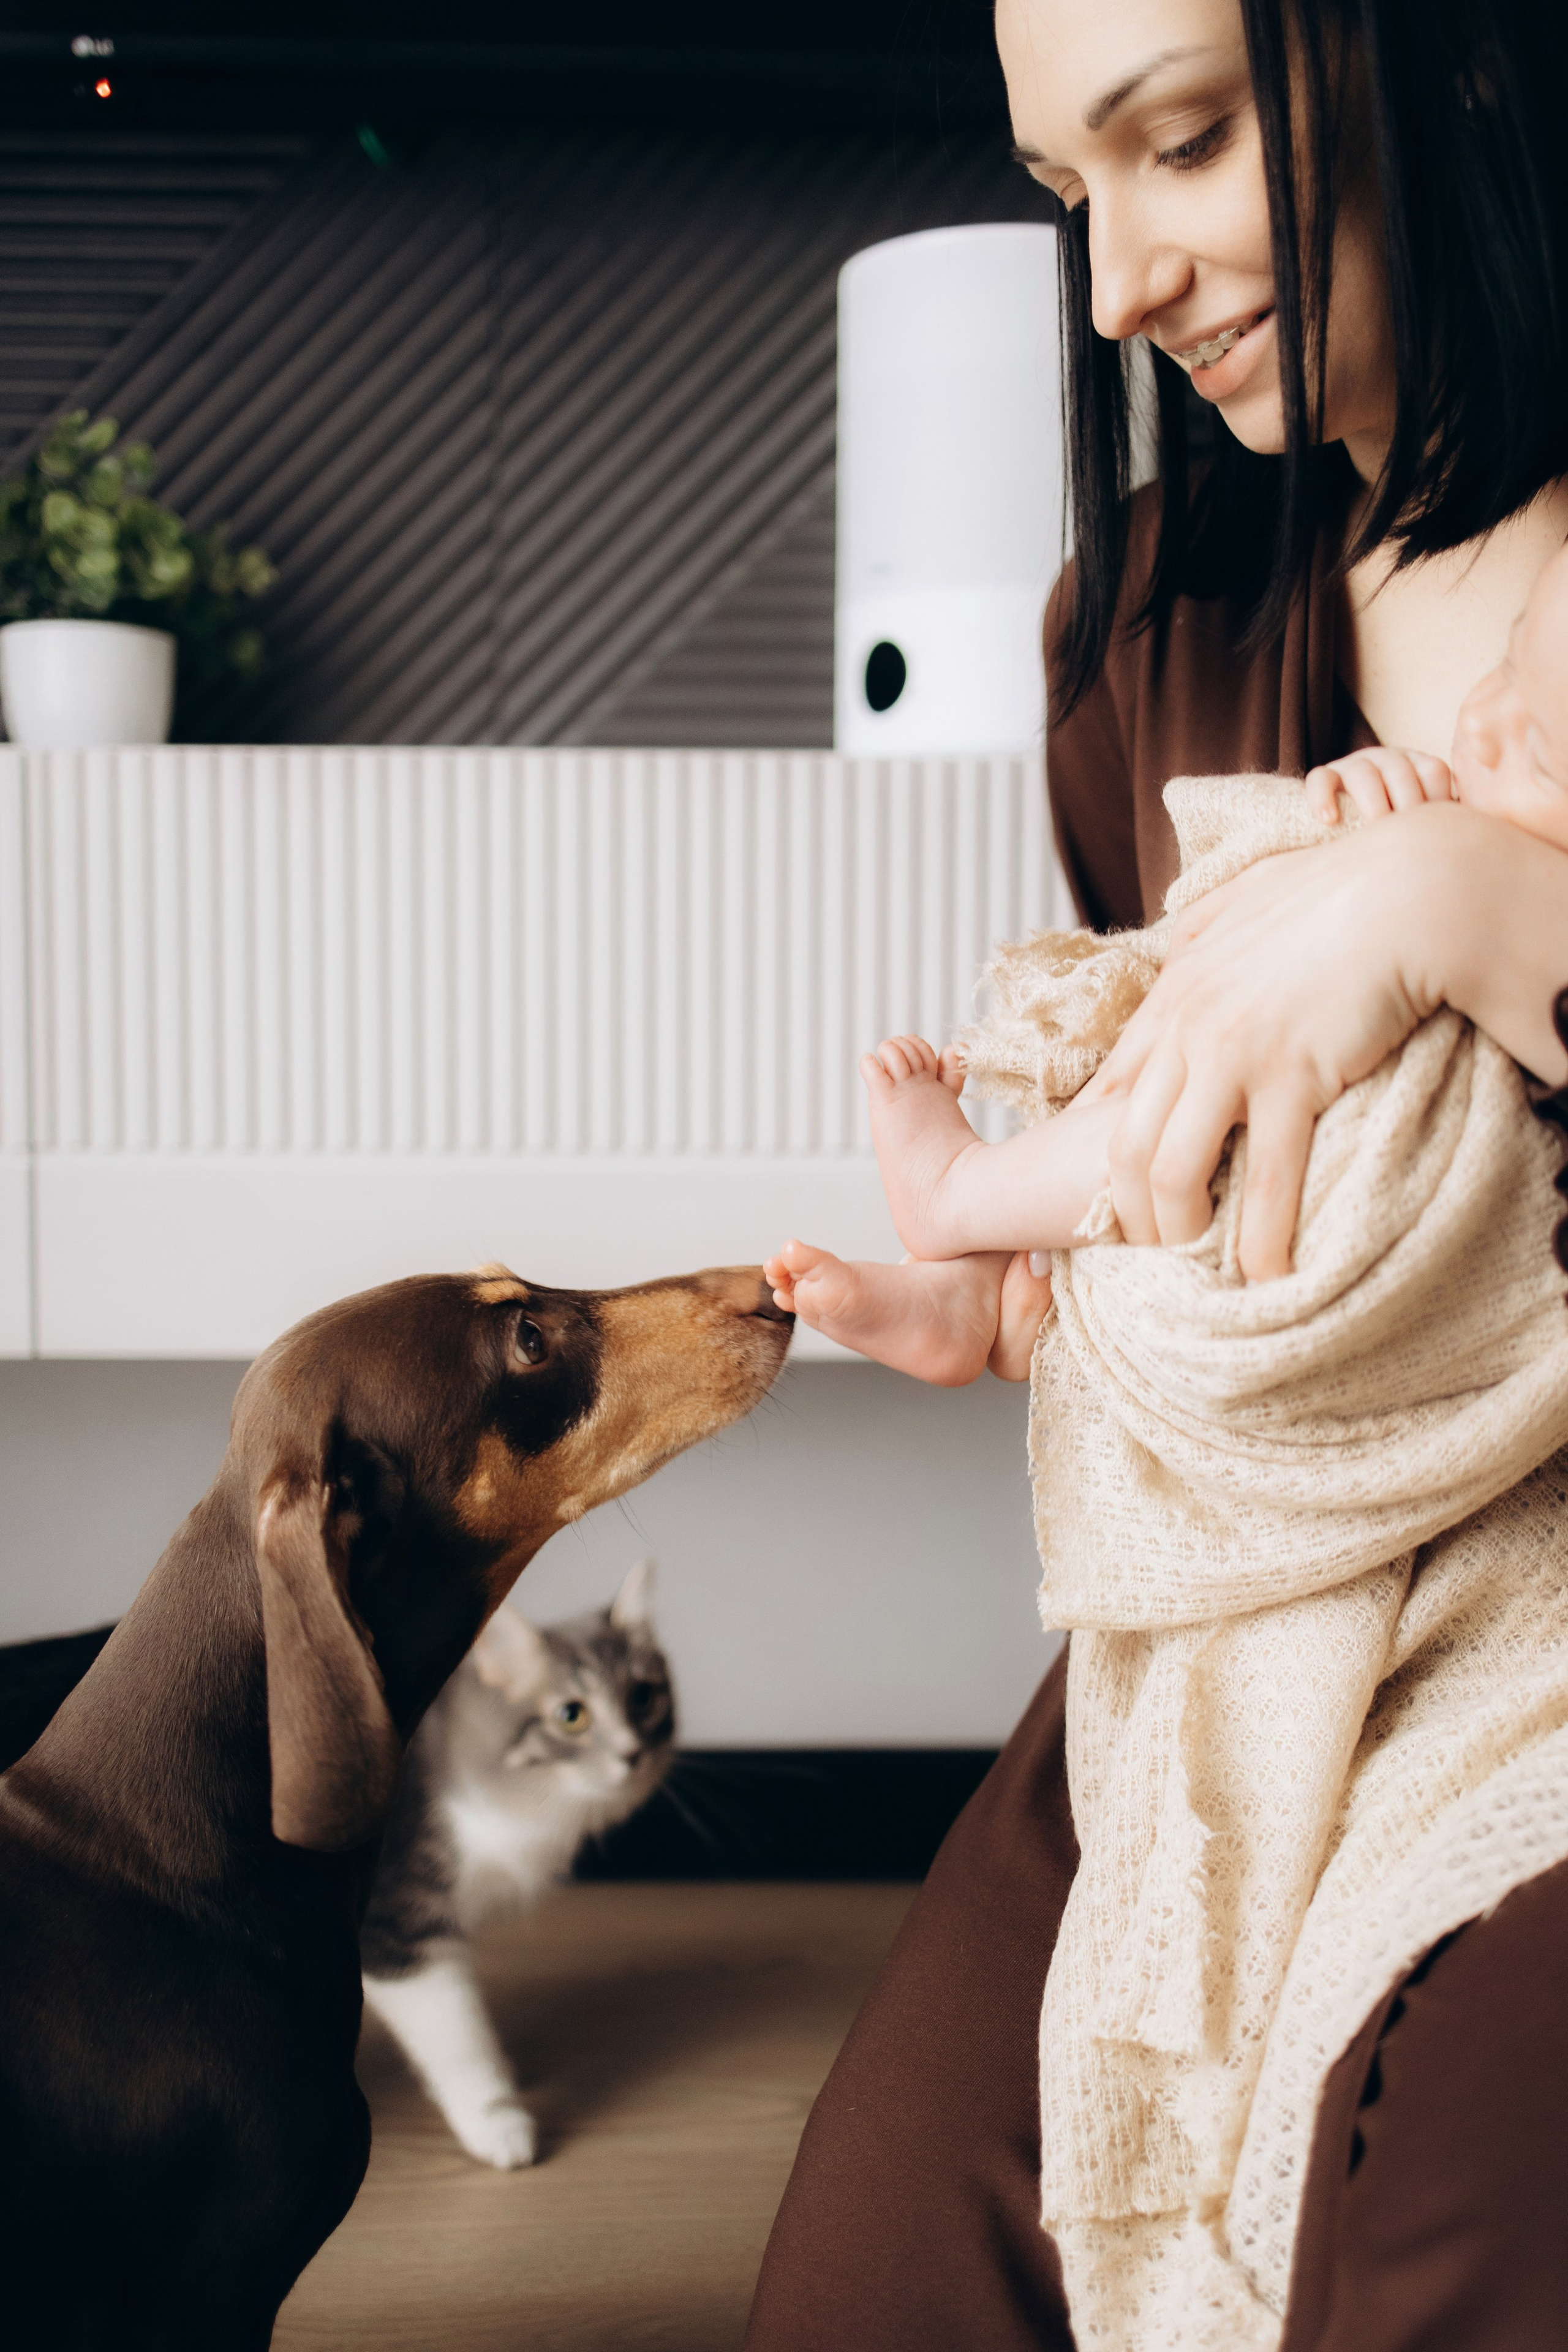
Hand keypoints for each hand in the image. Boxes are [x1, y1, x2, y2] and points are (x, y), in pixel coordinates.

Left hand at [1088, 818, 1447, 1279]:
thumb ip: (1203, 924)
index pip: (1112, 1087)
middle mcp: (1188, 1029)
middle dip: (1128, 1212)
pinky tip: (1267, 1274)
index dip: (1096, 1148)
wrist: (1408, 890)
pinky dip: (1261, 1235)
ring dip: (1178, 1232)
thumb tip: (1182, 935)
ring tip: (1198, 1269)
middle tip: (1151, 1251)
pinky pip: (1265, 1176)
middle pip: (1123, 1144)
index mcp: (1176, 993)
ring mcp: (1233, 1055)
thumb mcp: (1244, 898)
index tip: (1106, 1193)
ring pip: (1173, 1169)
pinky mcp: (1293, 1078)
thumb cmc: (1338, 890)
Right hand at [1304, 745, 1454, 826]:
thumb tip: (1482, 839)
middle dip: (1406, 805)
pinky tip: (1329, 820)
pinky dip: (1323, 797)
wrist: (1351, 822)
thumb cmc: (1397, 828)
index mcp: (1417, 765)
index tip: (1436, 831)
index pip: (1434, 771)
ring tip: (1376, 831)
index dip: (1437, 799)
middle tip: (1410, 839)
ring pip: (1363, 773)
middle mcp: (1388, 758)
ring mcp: (1354, 764)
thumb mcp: (1424, 820)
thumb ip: (1447, 823)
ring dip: (1373, 802)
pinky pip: (1320, 778)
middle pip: (1401, 771)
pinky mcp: (1325, 775)